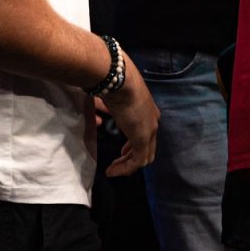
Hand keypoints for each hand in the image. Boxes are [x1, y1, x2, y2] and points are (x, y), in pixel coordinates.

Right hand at [97, 55, 158, 177]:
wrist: (120, 79)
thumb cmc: (113, 83)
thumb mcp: (111, 97)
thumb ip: (106, 107)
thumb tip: (97, 117)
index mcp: (148, 110)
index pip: (146, 133)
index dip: (133, 144)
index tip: (122, 150)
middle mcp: (152, 121)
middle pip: (147, 147)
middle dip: (131, 156)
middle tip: (118, 162)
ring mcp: (149, 130)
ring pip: (143, 157)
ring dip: (127, 166)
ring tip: (113, 170)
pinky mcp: (142, 139)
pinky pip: (137, 161)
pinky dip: (125, 169)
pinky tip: (112, 171)